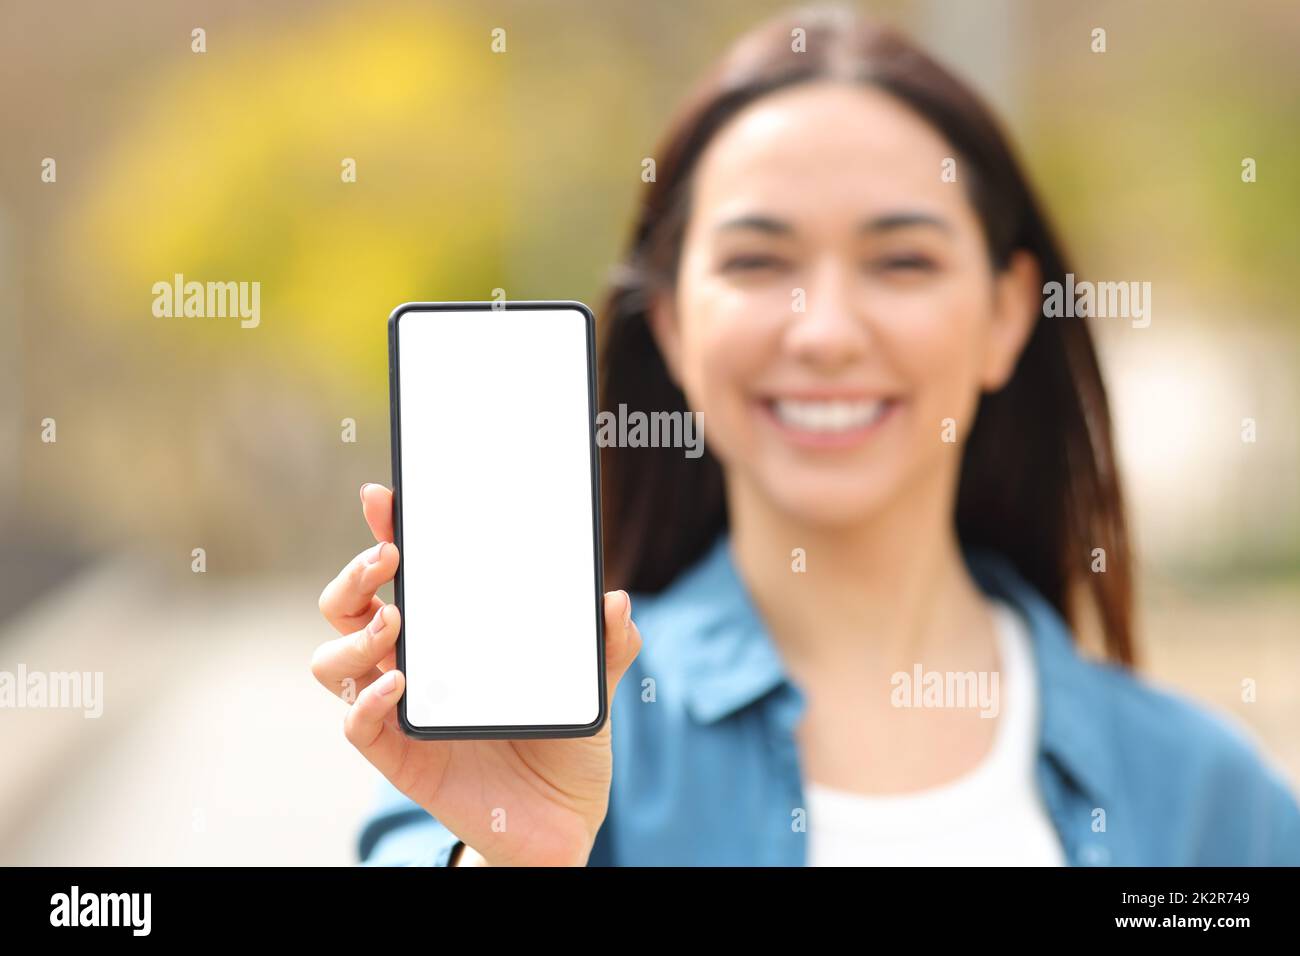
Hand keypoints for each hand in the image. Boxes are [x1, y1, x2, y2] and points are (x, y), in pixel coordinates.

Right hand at [312, 483, 641, 865]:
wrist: (564, 820)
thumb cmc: (564, 739)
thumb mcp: (592, 685)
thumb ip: (607, 645)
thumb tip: (616, 601)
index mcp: (448, 634)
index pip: (400, 574)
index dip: (384, 531)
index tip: (384, 496)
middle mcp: (411, 664)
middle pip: (345, 607)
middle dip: (353, 574)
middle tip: (389, 557)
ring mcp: (399, 709)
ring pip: (331, 661)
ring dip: (354, 634)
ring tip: (395, 623)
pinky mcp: (402, 758)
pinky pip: (358, 726)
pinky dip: (367, 701)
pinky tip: (397, 685)